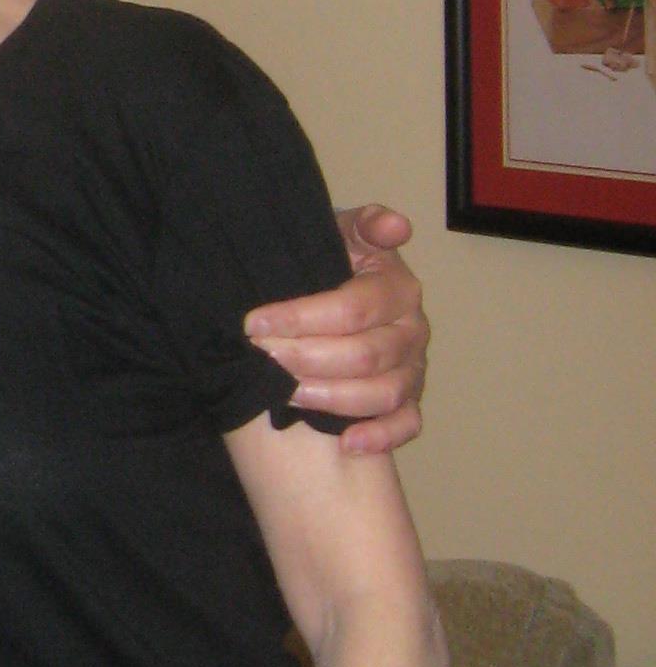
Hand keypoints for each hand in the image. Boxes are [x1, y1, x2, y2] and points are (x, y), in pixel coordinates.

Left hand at [247, 208, 426, 454]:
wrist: (330, 287)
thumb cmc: (327, 262)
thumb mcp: (338, 233)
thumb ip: (361, 224)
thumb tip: (394, 225)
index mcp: (398, 287)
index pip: (353, 309)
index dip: (301, 318)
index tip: (252, 323)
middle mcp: (412, 330)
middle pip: (364, 356)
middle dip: (304, 359)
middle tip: (259, 358)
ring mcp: (414, 368)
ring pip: (383, 393)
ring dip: (329, 398)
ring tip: (283, 394)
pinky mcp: (410, 401)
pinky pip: (407, 425)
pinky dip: (381, 436)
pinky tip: (346, 443)